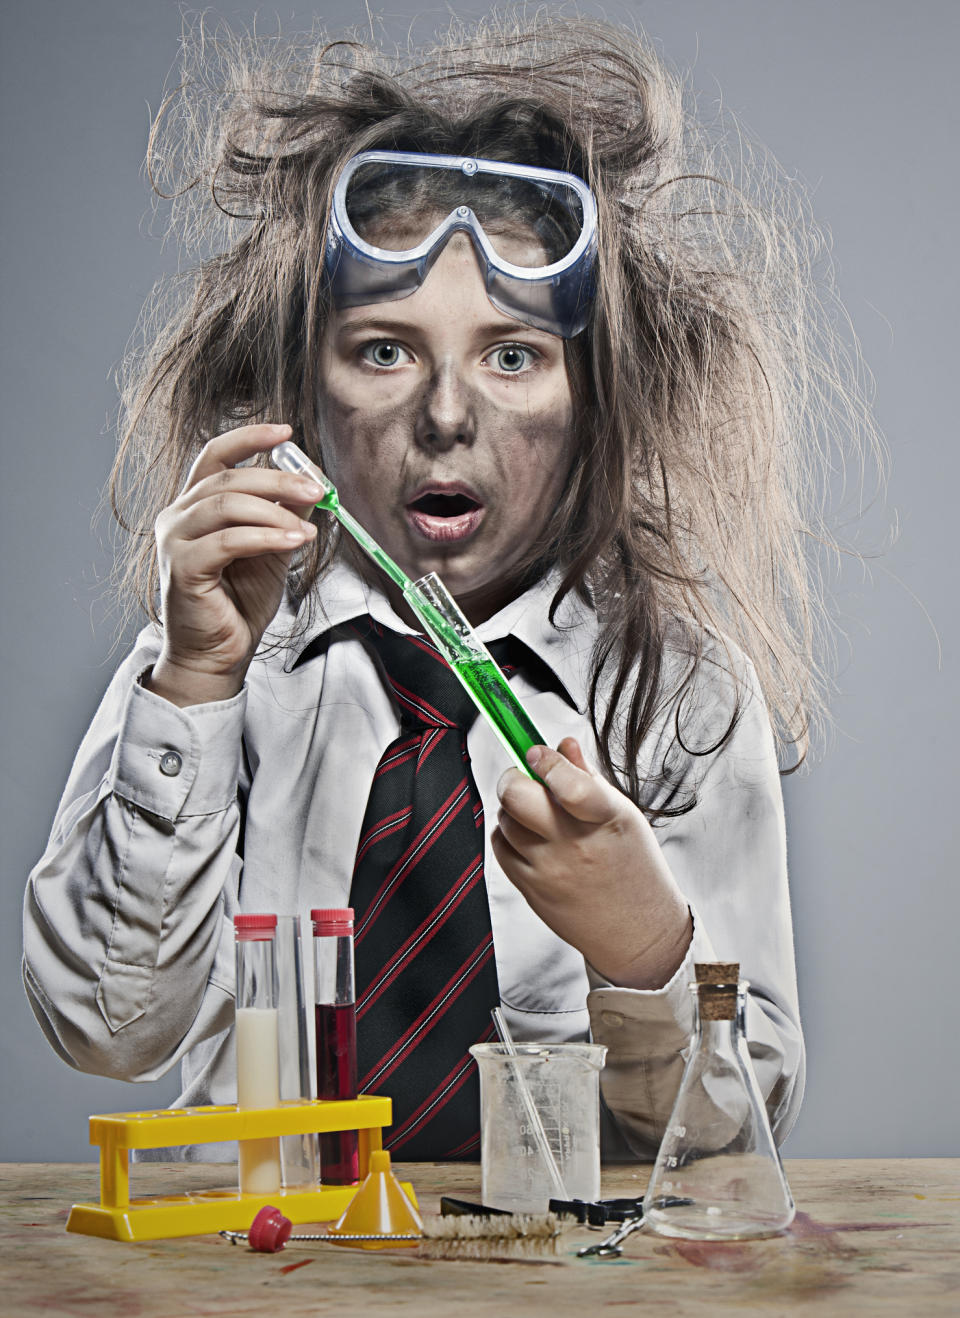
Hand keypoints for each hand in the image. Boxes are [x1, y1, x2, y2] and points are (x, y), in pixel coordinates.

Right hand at [147, 424, 322, 705]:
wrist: (217, 654)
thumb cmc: (237, 603)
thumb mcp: (271, 549)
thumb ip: (285, 515)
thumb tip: (312, 484)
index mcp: (195, 506)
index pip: (216, 456)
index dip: (249, 438)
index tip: (285, 431)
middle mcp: (178, 516)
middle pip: (228, 479)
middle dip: (279, 479)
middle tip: (318, 488)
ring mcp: (175, 540)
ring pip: (226, 505)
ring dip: (275, 509)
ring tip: (309, 524)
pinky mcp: (183, 567)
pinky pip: (227, 540)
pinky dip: (265, 536)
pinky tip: (292, 540)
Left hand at [491, 737, 692, 988]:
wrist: (637, 932)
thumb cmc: (634, 869)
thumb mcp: (624, 815)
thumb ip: (588, 777)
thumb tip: (563, 745)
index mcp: (605, 820)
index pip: (567, 783)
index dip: (544, 760)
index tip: (537, 752)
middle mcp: (574, 845)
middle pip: (518, 797)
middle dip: (513, 778)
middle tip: (523, 776)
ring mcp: (549, 870)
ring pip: (504, 820)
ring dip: (512, 807)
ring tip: (534, 811)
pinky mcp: (530, 889)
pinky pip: (500, 847)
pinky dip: (507, 834)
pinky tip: (528, 836)